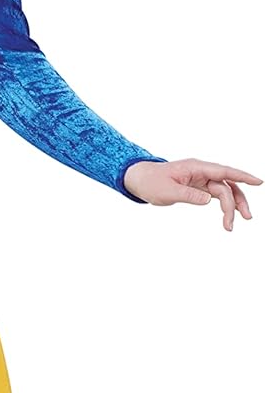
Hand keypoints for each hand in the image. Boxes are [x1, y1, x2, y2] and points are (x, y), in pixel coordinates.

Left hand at [123, 158, 261, 228]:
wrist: (139, 180)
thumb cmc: (151, 182)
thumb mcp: (167, 191)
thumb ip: (188, 195)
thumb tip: (208, 200)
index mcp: (196, 167)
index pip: (223, 171)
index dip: (242, 176)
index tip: (258, 182)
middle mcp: (201, 171)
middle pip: (227, 184)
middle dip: (237, 201)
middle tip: (244, 219)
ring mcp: (201, 179)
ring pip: (224, 191)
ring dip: (231, 206)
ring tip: (232, 225)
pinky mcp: (198, 187)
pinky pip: (216, 195)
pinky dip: (223, 205)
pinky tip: (228, 216)